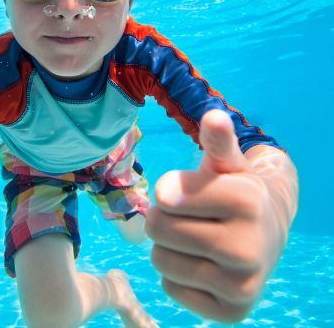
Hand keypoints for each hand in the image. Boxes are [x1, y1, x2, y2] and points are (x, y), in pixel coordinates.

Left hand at [146, 109, 281, 322]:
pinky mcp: (231, 312)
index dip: (168, 191)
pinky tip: (201, 263)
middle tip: (187, 216)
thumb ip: (217, 141)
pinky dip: (176, 274)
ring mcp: (243, 286)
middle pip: (157, 229)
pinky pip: (170, 287)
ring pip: (160, 260)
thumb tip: (214, 116)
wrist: (267, 233)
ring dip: (167, 246)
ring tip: (193, 238)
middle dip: (163, 217)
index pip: (165, 196)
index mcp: (248, 201)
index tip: (182, 190)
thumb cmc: (235, 191)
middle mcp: (250, 247)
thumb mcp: (227, 163)